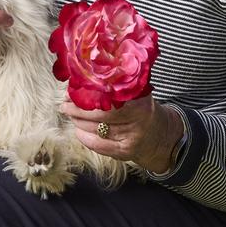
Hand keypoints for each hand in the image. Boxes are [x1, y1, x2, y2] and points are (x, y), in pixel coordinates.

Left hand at [59, 94, 183, 172]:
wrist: (160, 136)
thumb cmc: (141, 109)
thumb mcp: (137, 93)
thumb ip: (118, 85)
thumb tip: (87, 74)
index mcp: (140, 99)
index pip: (110, 95)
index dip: (89, 91)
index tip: (74, 86)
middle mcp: (138, 119)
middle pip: (100, 113)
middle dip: (78, 107)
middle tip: (65, 101)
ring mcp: (131, 137)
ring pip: (96, 128)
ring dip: (78, 121)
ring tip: (69, 112)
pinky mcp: (125, 152)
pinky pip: (98, 145)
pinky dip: (84, 137)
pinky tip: (78, 129)